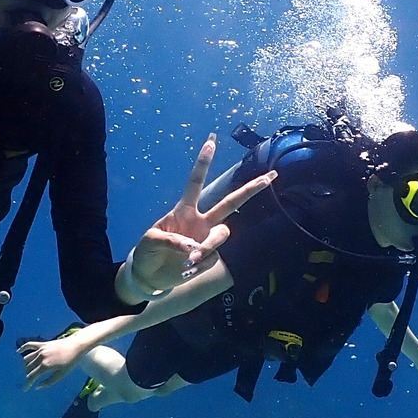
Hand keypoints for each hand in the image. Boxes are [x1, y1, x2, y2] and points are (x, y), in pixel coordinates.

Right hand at [18, 333, 86, 389]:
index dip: (27, 383)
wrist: (75, 346)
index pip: (32, 376)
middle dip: (27, 375)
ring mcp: (41, 349)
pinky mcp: (42, 344)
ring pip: (27, 359)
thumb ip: (49, 382)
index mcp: (45, 366)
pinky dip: (23, 348)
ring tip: (28, 371)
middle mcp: (41, 357)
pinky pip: (29, 345)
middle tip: (30, 380)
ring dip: (26, 366)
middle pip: (28, 368)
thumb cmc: (70, 362)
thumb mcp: (61, 375)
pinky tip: (18, 352)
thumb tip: (37, 387)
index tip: (24, 389)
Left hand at [128, 137, 275, 295]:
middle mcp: (200, 222)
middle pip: (230, 202)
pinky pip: (212, 258)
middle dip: (250, 189)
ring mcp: (207, 239)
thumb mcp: (151, 241)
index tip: (211, 141)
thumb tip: (193, 247)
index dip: (203, 163)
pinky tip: (184, 270)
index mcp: (183, 210)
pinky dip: (198, 265)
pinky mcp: (209, 258)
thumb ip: (171, 240)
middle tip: (270, 176)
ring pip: (222, 234)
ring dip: (207, 246)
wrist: (149, 276)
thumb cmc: (148, 252)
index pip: (195, 182)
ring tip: (188, 261)